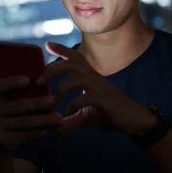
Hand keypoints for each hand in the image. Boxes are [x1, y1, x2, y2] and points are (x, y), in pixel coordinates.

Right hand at [0, 76, 62, 152]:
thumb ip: (22, 92)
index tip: (27, 80)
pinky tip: (47, 129)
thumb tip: (44, 80)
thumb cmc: (11, 112)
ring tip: (58, 117)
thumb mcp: (10, 100)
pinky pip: (22, 135)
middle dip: (37, 103)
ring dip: (42, 119)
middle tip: (54, 100)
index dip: (12, 82)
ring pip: (23, 121)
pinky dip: (36, 132)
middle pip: (16, 105)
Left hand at [38, 41, 156, 135]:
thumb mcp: (86, 116)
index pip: (75, 58)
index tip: (47, 44)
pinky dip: (75, 103)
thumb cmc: (109, 114)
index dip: (62, 50)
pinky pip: (87, 98)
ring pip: (78, 77)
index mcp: (90, 78)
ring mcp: (100, 88)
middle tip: (39, 79)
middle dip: (53, 68)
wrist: (132, 121)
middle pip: (72, 64)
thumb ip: (70, 119)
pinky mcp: (105, 101)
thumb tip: (54, 128)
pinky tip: (69, 111)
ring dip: (62, 87)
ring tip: (53, 101)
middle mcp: (94, 79)